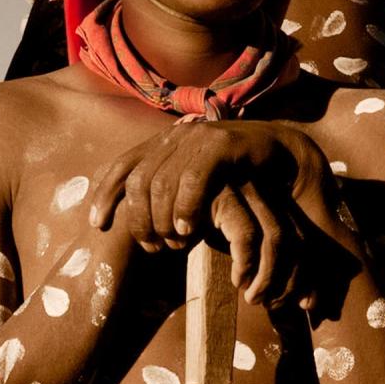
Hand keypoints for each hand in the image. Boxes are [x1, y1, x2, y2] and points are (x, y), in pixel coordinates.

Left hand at [88, 120, 327, 307]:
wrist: (285, 156)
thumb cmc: (236, 179)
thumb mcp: (193, 187)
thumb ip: (166, 194)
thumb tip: (129, 217)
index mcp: (164, 143)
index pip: (123, 166)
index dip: (106, 195)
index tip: (99, 225)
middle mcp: (177, 136)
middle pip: (138, 180)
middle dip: (139, 218)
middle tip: (151, 247)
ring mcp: (199, 137)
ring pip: (162, 181)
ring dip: (163, 218)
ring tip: (173, 243)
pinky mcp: (224, 144)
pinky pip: (195, 176)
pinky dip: (187, 205)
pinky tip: (190, 229)